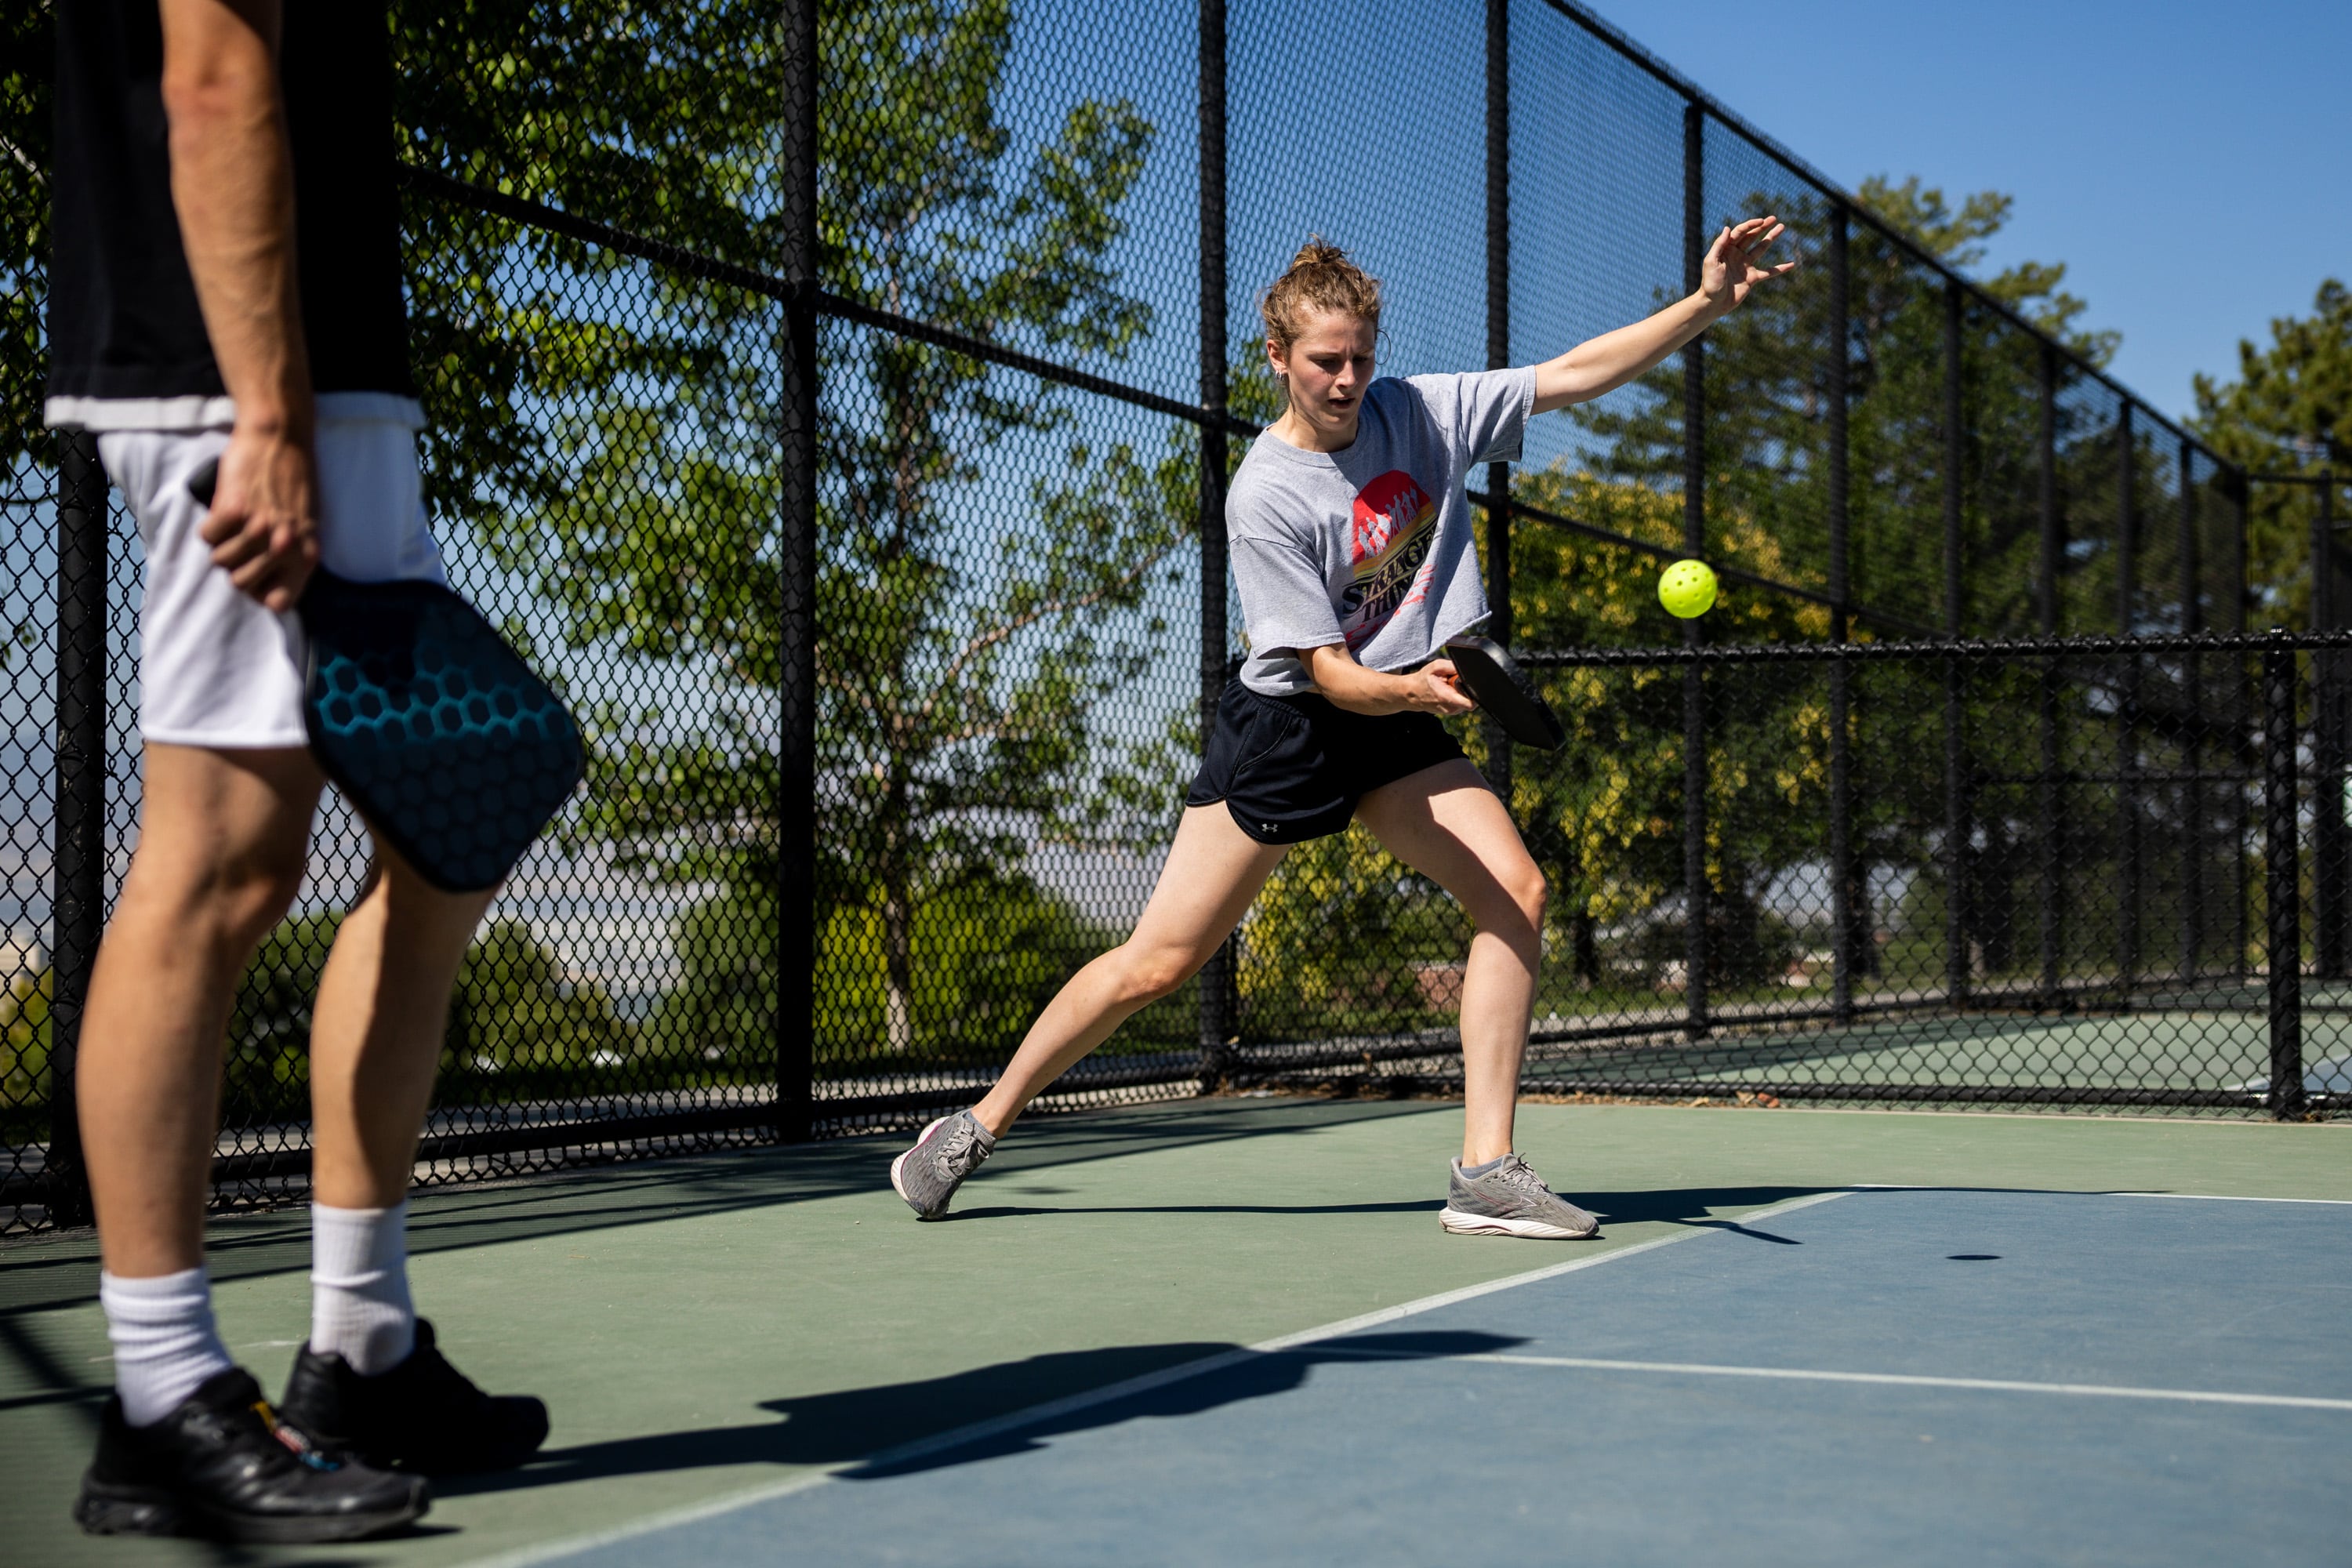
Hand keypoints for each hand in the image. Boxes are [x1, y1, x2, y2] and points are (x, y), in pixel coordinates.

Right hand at [199, 425, 320, 610]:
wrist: (280, 439)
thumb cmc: (293, 482)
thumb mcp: (307, 527)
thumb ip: (293, 557)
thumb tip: (269, 590)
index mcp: (306, 555)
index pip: (279, 603)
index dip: (261, 593)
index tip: (255, 576)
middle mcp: (285, 546)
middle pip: (240, 584)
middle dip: (236, 566)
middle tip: (241, 542)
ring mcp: (258, 528)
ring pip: (220, 561)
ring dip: (222, 543)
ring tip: (235, 523)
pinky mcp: (233, 510)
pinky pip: (208, 536)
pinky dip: (211, 524)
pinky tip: (225, 509)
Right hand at [1408, 660, 1476, 716]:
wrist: (1411, 693)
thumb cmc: (1422, 680)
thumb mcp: (1436, 667)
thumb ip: (1452, 666)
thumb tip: (1465, 668)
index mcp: (1448, 698)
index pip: (1471, 703)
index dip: (1475, 693)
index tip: (1469, 684)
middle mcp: (1451, 708)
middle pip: (1471, 699)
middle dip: (1466, 689)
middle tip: (1453, 682)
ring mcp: (1451, 711)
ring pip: (1466, 700)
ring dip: (1461, 692)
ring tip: (1449, 686)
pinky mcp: (1451, 711)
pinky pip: (1460, 702)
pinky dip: (1457, 695)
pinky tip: (1447, 690)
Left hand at [1699, 215, 1795, 311]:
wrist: (1714, 303)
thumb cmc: (1710, 283)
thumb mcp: (1711, 262)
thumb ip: (1719, 245)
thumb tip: (1728, 228)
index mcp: (1726, 249)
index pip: (1740, 232)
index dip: (1750, 225)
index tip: (1762, 221)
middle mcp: (1737, 255)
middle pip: (1752, 237)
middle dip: (1762, 227)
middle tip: (1774, 218)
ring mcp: (1745, 266)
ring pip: (1761, 249)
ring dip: (1771, 238)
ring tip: (1781, 227)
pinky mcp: (1752, 278)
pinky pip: (1769, 272)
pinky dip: (1780, 268)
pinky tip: (1791, 264)